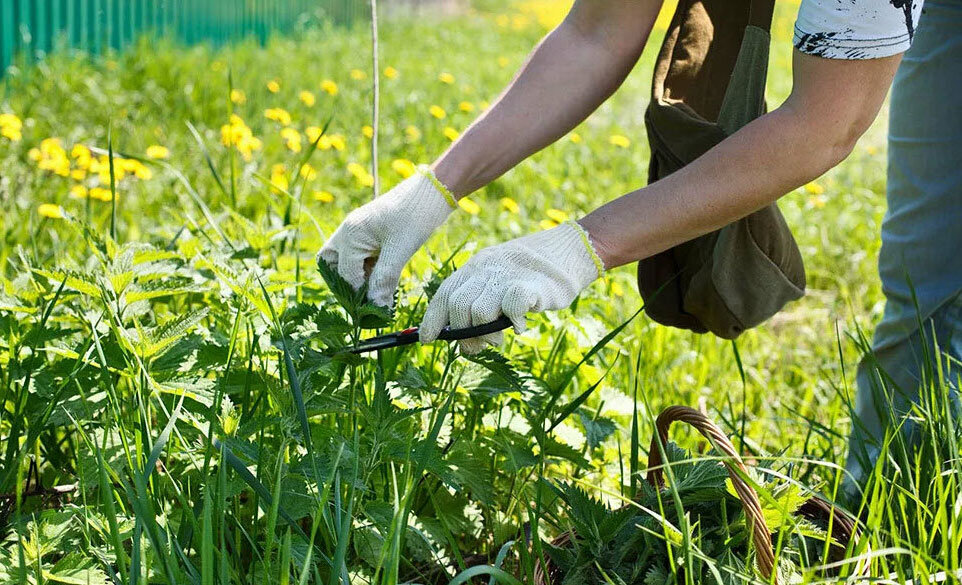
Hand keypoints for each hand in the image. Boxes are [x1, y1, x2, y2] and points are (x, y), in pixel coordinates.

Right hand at [317, 166, 456, 306]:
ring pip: (344, 262)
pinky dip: (367, 270)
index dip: (359, 295)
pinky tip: (385, 277)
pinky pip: (358, 256)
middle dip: (349, 286)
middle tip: (369, 300)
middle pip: (333, 267)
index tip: (375, 311)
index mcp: (350, 234)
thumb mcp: (401, 250)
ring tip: (379, 289)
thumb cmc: (416, 215)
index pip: (346, 275)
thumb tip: (376, 307)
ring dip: (358, 278)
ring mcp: (356, 232)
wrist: (433, 191)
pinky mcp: (368, 233)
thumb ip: (384, 278)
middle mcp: (347, 232)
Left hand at [419, 221, 604, 353]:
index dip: (432, 320)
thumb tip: (462, 343)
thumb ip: (478, 304)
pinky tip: (519, 327)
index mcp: (474, 268)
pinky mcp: (529, 286)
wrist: (566, 251)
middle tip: (474, 347)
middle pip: (458, 306)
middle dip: (461, 334)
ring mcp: (506, 277)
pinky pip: (510, 308)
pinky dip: (512, 323)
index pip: (444, 294)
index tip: (427, 339)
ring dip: (485, 334)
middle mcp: (485, 270)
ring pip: (479, 312)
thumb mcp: (496, 282)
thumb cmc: (529, 274)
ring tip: (497, 340)